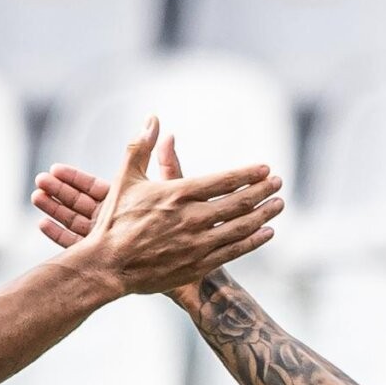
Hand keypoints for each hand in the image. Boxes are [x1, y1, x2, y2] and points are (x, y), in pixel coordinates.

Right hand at [55, 121, 281, 297]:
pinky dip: (253, 241)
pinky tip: (267, 233)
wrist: (107, 266)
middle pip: (239, 202)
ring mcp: (197, 244)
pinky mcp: (197, 265)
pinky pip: (233, 251)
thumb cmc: (114, 221)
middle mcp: (191, 219)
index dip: (248, 174)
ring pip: (241, 227)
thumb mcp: (125, 178)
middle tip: (278, 183)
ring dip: (264, 214)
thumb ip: (142, 147)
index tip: (265, 169)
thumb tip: (153, 118)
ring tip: (278, 205)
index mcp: (176, 194)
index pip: (224, 180)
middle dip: (263, 191)